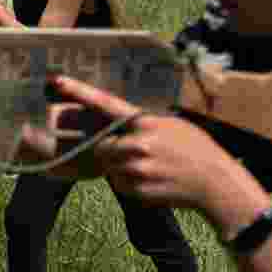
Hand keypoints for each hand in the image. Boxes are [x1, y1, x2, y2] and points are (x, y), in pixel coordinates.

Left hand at [44, 75, 265, 219]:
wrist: (215, 183)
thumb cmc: (195, 148)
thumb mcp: (169, 124)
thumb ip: (141, 122)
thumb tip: (114, 120)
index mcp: (145, 122)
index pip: (105, 103)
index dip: (79, 91)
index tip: (57, 81)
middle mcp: (137, 145)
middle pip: (101, 145)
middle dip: (108, 147)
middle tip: (131, 150)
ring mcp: (137, 170)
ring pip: (109, 166)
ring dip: (118, 166)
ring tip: (147, 166)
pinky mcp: (137, 191)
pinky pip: (119, 184)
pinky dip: (128, 182)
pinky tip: (151, 179)